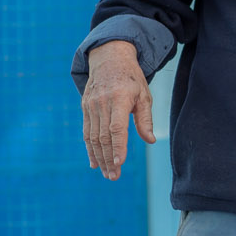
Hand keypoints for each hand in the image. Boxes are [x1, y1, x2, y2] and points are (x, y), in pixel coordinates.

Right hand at [82, 40, 154, 179]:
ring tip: (107, 174)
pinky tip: (94, 163)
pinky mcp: (85, 108)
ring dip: (99, 158)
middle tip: (114, 177)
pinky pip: (86, 132)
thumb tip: (151, 140)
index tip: (119, 163)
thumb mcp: (144, 95)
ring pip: (93, 137)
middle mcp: (102, 103)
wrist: (109, 58)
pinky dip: (89, 149)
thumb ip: (145, 119)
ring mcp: (91, 105)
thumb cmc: (131, 78)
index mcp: (120, 99)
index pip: (117, 128)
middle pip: (103, 137)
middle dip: (108, 159)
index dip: (118, 147)